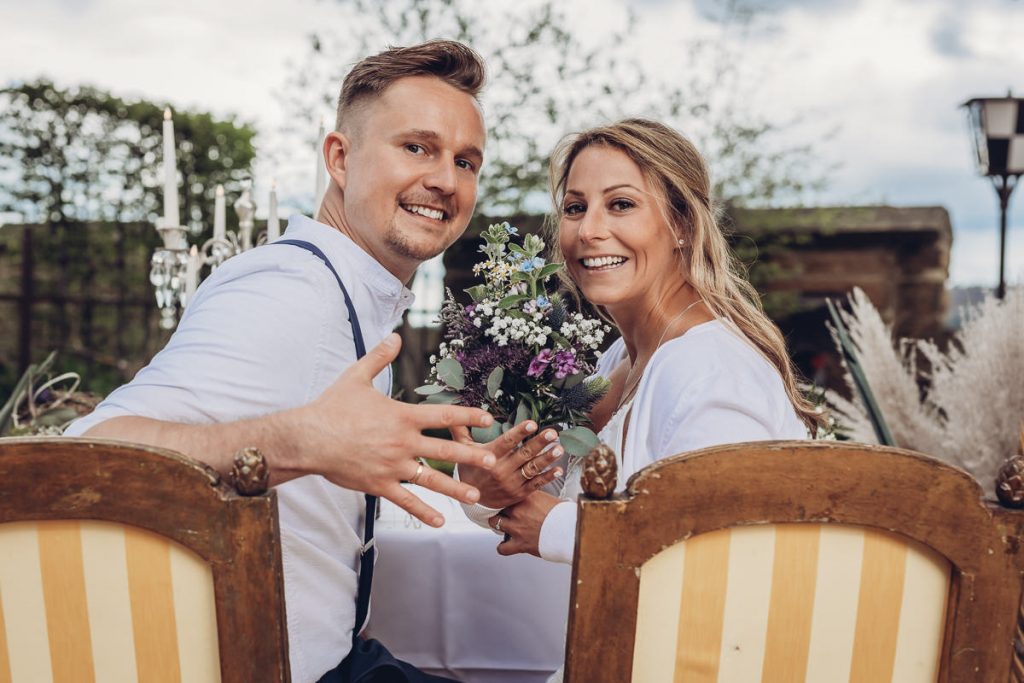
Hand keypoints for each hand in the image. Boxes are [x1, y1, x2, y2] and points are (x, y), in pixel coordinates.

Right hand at [283, 333, 496, 526]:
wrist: (307, 438)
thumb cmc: (332, 407)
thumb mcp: (356, 377)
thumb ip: (379, 357)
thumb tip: (394, 336)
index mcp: (402, 417)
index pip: (444, 417)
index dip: (468, 416)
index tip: (487, 419)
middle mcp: (403, 443)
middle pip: (445, 450)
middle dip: (471, 455)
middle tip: (493, 460)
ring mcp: (393, 466)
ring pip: (431, 479)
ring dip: (455, 488)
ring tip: (476, 495)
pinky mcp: (379, 485)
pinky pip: (406, 501)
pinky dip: (424, 512)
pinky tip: (440, 520)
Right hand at [453, 423, 564, 508]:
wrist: (470, 499)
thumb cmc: (469, 468)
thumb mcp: (462, 448)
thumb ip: (461, 429)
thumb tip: (455, 409)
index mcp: (489, 456)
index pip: (507, 442)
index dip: (520, 433)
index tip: (532, 424)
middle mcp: (501, 470)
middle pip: (523, 454)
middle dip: (539, 443)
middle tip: (552, 433)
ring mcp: (511, 483)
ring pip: (532, 469)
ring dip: (547, 459)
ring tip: (559, 449)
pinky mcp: (519, 493)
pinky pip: (535, 484)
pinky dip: (548, 477)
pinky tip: (559, 469)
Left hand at [489, 491, 562, 556]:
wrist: (569, 532)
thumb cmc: (564, 516)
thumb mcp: (551, 499)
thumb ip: (539, 497)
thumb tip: (537, 498)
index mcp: (527, 496)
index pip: (508, 491)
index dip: (506, 494)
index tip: (506, 495)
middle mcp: (519, 510)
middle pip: (498, 505)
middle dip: (500, 507)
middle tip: (503, 510)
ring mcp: (517, 527)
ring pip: (495, 522)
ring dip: (498, 523)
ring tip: (502, 524)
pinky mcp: (520, 544)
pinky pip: (502, 548)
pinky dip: (502, 547)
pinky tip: (505, 545)